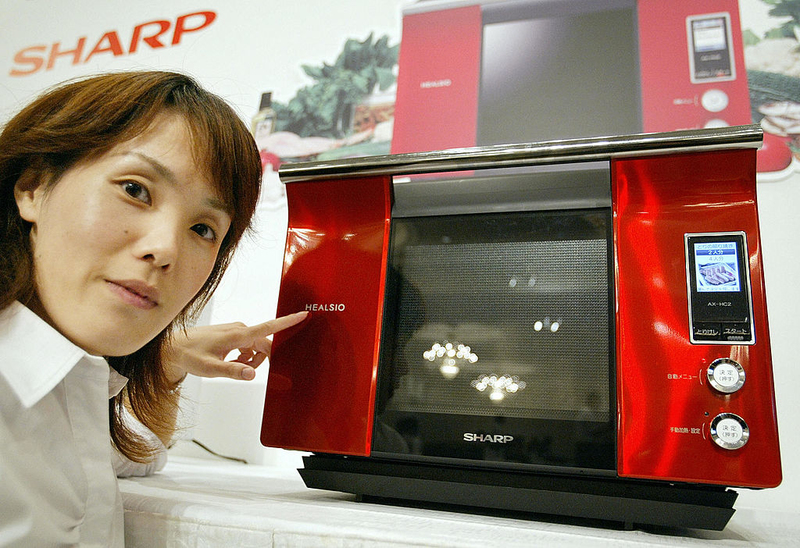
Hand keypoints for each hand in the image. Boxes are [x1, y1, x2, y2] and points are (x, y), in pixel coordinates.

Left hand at [164, 311, 308, 383]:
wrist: (174, 347)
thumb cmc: (190, 355)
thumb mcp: (211, 368)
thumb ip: (233, 372)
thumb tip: (252, 374)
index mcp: (238, 335)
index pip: (268, 328)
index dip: (287, 322)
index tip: (303, 314)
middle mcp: (240, 330)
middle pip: (263, 346)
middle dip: (258, 361)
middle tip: (240, 371)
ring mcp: (236, 331)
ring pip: (255, 348)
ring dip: (249, 361)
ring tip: (229, 367)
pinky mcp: (233, 334)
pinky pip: (248, 347)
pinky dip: (243, 357)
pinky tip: (228, 362)